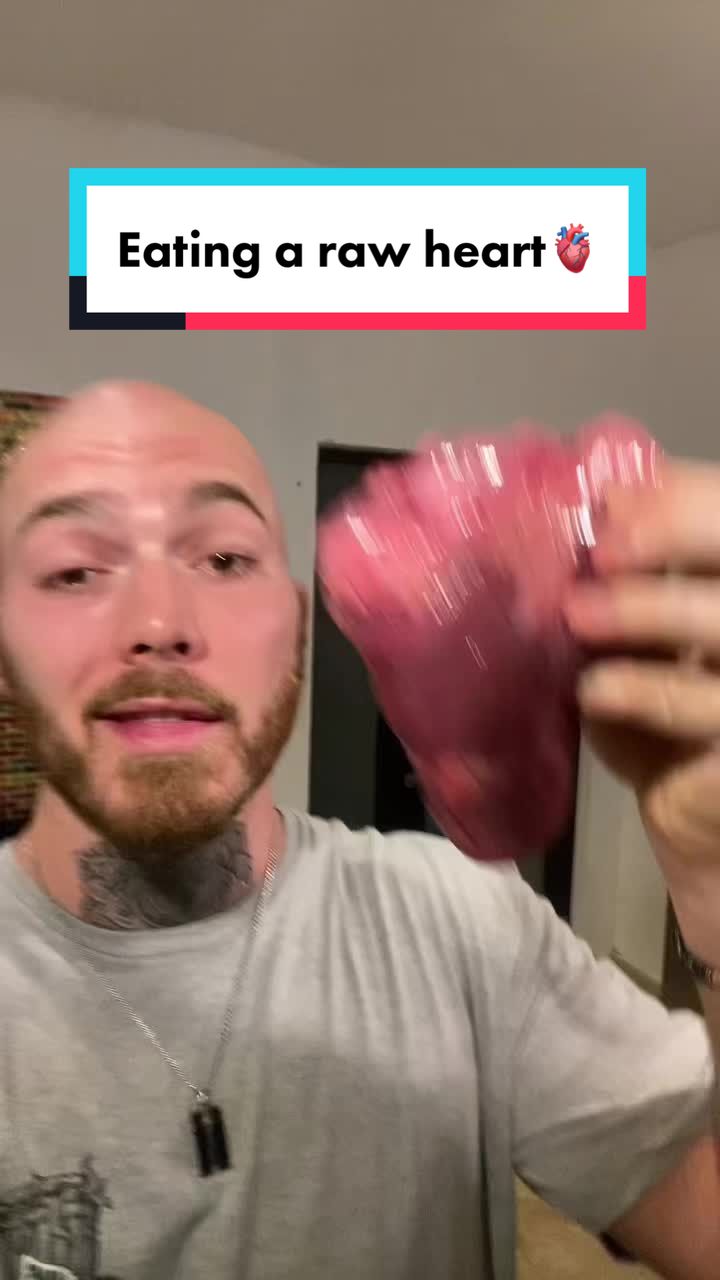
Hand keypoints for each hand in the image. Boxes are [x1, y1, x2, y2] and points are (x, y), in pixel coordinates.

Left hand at [564, 460, 719, 953]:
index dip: (686, 496)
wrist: (696, 816)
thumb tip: (599, 497)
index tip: (611, 498)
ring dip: (650, 610)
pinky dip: (646, 690)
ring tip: (578, 613)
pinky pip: (706, 708)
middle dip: (679, 532)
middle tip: (604, 543)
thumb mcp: (650, 639)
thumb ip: (637, 574)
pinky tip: (593, 688)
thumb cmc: (672, 713)